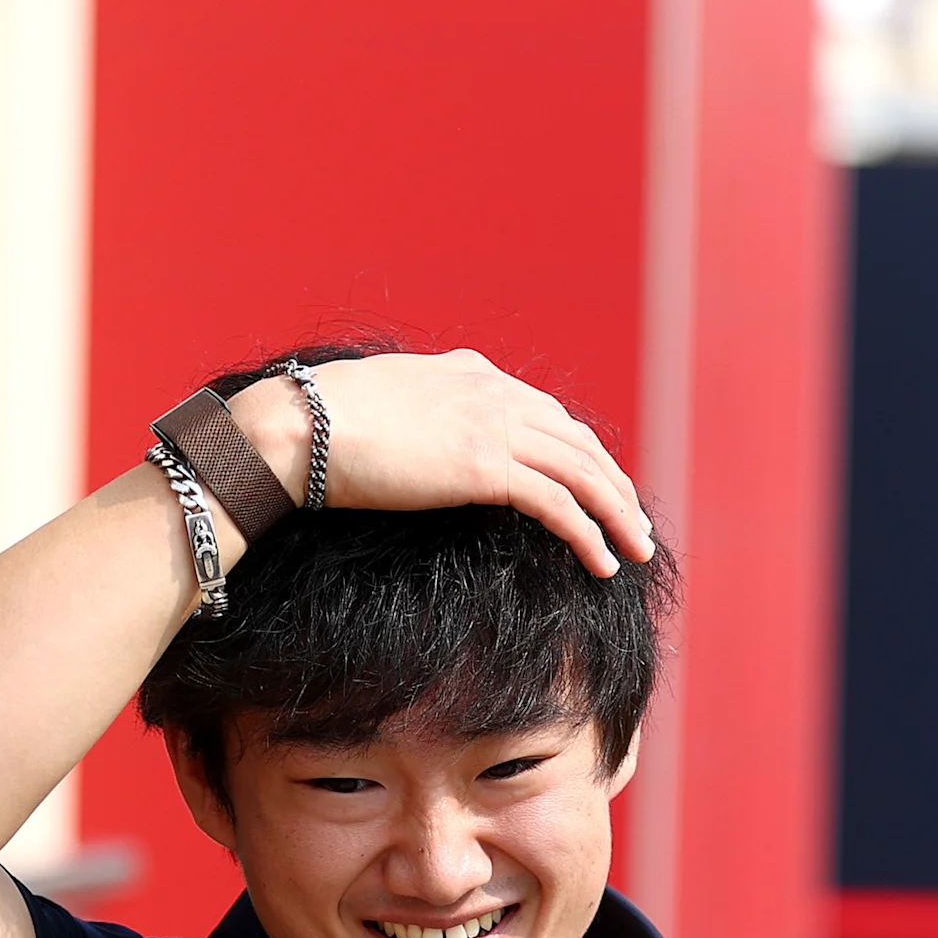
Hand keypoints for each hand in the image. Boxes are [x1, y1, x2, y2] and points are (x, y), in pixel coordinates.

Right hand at [229, 350, 655, 575]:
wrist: (298, 426)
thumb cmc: (323, 421)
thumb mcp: (390, 398)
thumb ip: (428, 405)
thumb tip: (433, 424)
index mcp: (475, 375)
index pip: (552, 415)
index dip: (587, 454)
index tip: (605, 485)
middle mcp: (496, 394)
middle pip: (581, 444)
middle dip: (616, 486)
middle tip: (638, 525)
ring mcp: (495, 427)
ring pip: (583, 474)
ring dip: (618, 516)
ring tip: (638, 551)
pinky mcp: (486, 468)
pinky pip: (559, 505)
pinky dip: (589, 535)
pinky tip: (604, 562)